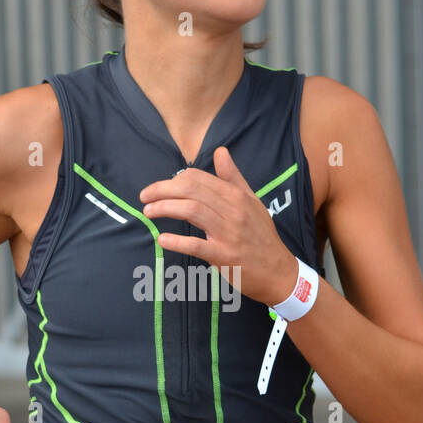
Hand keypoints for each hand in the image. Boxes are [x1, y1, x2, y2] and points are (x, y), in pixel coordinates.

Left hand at [138, 145, 298, 305]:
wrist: (278, 271)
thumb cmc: (262, 236)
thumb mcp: (251, 201)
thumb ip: (233, 177)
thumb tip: (220, 151)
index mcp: (236, 195)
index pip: (197, 178)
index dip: (172, 180)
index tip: (158, 188)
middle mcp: (233, 210)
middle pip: (191, 190)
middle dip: (162, 190)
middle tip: (144, 197)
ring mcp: (229, 233)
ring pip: (191, 211)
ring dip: (164, 208)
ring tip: (148, 212)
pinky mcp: (225, 256)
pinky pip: (197, 245)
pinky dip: (177, 241)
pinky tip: (162, 239)